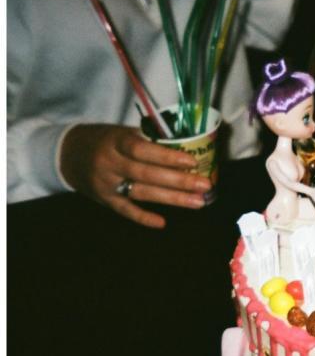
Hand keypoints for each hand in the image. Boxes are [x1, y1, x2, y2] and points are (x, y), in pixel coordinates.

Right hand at [59, 124, 212, 228]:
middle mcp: (109, 163)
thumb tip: (187, 145)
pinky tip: (162, 223)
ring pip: (141, 193)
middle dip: (178, 181)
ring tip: (198, 202)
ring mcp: (106, 184)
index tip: (191, 161)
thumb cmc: (107, 140)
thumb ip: (149, 139)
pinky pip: (125, 211)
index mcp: (115, 141)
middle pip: (146, 174)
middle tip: (205, 185)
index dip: (167, 156)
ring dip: (172, 199)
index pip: (142, 150)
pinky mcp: (104, 200)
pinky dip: (143, 217)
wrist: (68, 154)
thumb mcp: (122, 132)